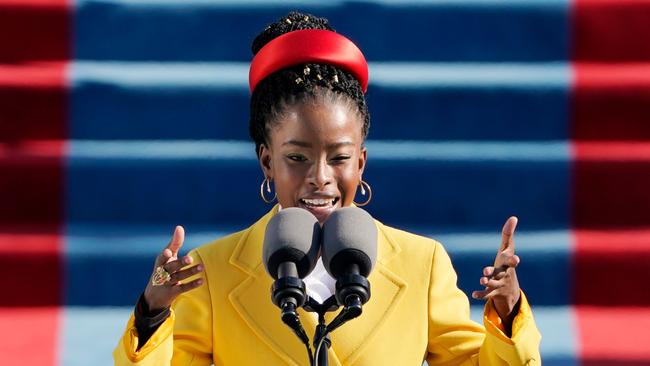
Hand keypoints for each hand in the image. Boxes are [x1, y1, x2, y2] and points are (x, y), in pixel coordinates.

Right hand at [143, 226, 203, 310]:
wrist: (153, 296)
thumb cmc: (163, 270)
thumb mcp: (167, 257)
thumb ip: (174, 243)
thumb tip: (179, 227)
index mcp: (160, 263)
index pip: (162, 258)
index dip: (165, 255)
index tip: (169, 252)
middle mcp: (162, 273)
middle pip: (171, 267)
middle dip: (180, 263)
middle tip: (190, 258)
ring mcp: (167, 284)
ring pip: (179, 277)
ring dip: (190, 272)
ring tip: (201, 267)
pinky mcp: (172, 293)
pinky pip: (182, 288)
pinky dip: (191, 284)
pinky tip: (201, 280)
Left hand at [472, 217, 520, 331]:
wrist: (510, 290)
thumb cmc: (507, 264)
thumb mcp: (507, 249)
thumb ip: (508, 234)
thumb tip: (514, 217)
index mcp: (508, 264)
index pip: (511, 261)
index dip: (513, 260)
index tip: (516, 259)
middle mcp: (504, 274)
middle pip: (502, 273)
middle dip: (497, 271)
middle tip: (488, 269)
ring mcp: (499, 284)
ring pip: (493, 284)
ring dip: (487, 281)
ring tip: (482, 279)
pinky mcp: (492, 292)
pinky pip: (486, 294)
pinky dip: (481, 294)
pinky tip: (473, 294)